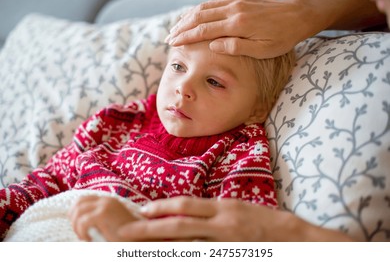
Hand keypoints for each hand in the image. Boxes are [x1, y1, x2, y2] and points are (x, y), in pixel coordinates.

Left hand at [69, 195, 139, 240]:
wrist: (141, 238)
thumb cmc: (126, 235)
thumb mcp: (110, 222)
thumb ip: (98, 217)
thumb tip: (77, 221)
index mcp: (108, 200)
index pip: (83, 199)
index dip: (75, 212)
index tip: (78, 227)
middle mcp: (106, 199)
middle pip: (78, 202)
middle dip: (72, 217)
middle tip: (78, 232)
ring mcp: (105, 205)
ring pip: (78, 211)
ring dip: (76, 225)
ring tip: (83, 237)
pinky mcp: (103, 214)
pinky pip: (82, 221)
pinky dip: (81, 231)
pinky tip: (88, 239)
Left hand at [116, 196, 354, 241]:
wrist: (296, 238)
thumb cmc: (267, 222)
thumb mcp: (239, 209)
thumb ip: (215, 213)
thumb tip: (189, 215)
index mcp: (224, 207)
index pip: (187, 205)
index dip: (162, 207)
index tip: (143, 210)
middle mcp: (223, 223)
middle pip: (180, 224)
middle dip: (150, 228)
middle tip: (126, 233)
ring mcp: (227, 242)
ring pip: (187, 244)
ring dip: (162, 246)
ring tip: (139, 248)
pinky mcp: (231, 254)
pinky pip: (201, 255)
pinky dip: (184, 255)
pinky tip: (170, 254)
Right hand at [166, 0, 313, 58]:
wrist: (298, 15)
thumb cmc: (282, 37)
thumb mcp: (262, 50)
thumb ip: (235, 47)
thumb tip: (212, 46)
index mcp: (238, 25)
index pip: (204, 31)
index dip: (186, 37)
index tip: (173, 43)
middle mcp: (234, 10)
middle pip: (199, 17)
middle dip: (182, 27)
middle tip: (169, 38)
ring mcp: (236, 1)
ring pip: (204, 8)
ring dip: (188, 18)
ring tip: (176, 28)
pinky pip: (215, 2)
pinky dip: (200, 10)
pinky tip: (194, 16)